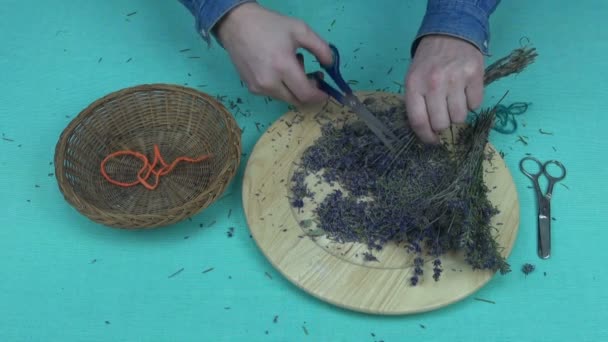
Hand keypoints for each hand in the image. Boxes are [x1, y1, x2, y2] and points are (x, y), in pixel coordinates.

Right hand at [215, 3, 331, 106]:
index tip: (326, 91)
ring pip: (286, 98)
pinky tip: (278, 69)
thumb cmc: (270, 25)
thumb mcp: (300, 30)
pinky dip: (282, 87)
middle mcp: (269, 83)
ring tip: (291, 66)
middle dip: (308, 91)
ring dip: (294, 88)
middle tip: (312, 75)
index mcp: (283, 67)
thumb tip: (331, 65)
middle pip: (297, 100)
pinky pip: (273, 94)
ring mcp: (258, 88)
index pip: (306, 94)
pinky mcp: (251, 89)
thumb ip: (321, 48)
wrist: (236, 24)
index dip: (319, 96)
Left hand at [404, 34, 484, 143]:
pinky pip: (475, 105)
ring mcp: (456, 78)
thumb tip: (427, 132)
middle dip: (443, 126)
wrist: (450, 32)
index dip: (426, 137)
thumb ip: (417, 103)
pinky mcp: (475, 75)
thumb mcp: (413, 78)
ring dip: (457, 115)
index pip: (418, 121)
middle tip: (444, 117)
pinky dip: (471, 103)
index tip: (433, 141)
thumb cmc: (428, 62)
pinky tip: (465, 91)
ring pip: (460, 118)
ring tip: (454, 101)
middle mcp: (434, 83)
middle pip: (441, 123)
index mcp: (414, 85)